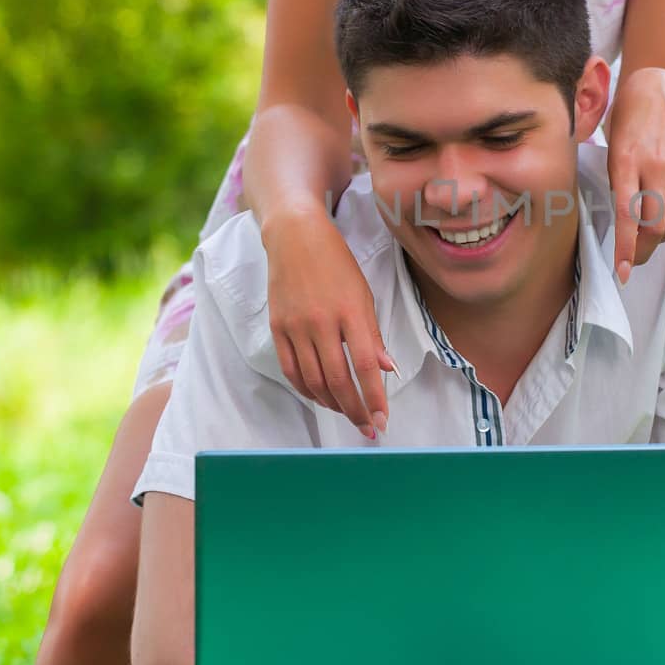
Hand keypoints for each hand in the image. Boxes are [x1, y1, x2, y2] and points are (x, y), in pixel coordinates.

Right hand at [262, 204, 396, 435]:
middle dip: (355, 410)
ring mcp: (296, 326)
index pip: (364, 365)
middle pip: (338, 379)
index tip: (382, 419)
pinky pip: (291, 370)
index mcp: (350, 312)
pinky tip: (320, 398)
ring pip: (313, 380)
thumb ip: (372, 335)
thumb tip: (387, 369)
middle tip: (367, 427)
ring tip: (347, 413)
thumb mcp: (363, 294)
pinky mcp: (277, 327)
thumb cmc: (337, 263)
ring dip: (333, 404)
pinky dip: (306, 389)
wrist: (295, 237)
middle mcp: (321, 322)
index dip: (374, 396)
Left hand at [604, 68, 664, 284]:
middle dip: (643, 249)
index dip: (626, 249)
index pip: (628, 215)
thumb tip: (622, 226)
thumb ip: (617, 184)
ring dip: (664, 235)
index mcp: (625, 161)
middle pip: (655, 226)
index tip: (623, 272)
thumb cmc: (627, 122)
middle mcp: (655, 165)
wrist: (661, 87)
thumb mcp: (611, 148)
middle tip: (634, 257)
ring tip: (653, 230)